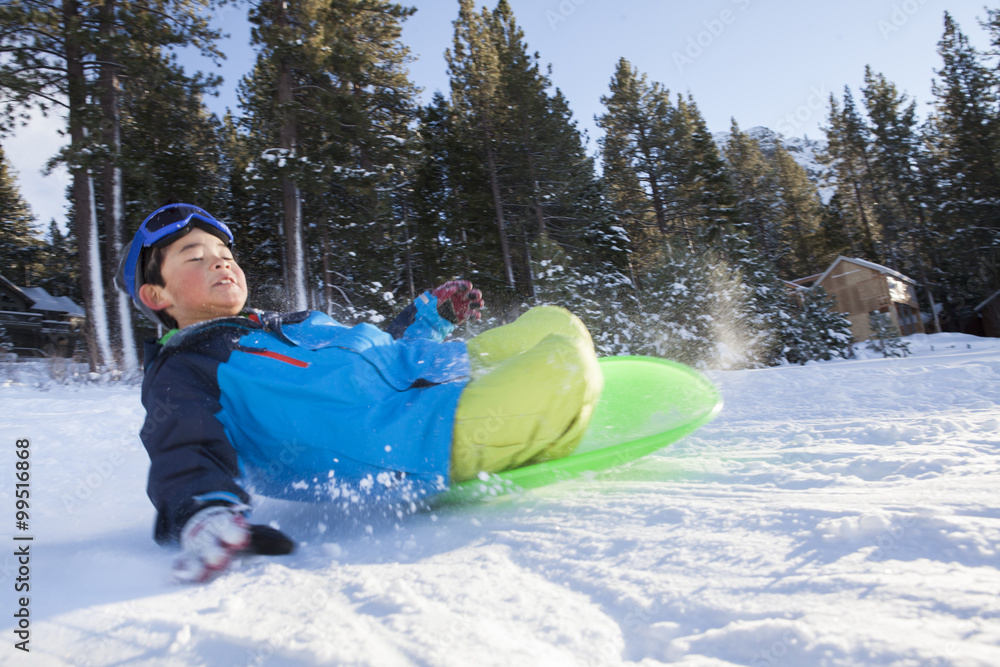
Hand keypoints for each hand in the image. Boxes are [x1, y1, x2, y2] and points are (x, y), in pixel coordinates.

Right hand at [173, 505, 295, 582]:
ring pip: (196, 556)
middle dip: (216, 552)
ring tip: (198, 576)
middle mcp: (212, 538)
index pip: (232, 529)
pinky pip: (181, 565)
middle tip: (220, 560)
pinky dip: (178, 571)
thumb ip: (270, 541)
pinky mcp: (187, 560)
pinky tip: (174, 579)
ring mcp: (197, 550)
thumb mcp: (253, 533)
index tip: (241, 539)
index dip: (236, 533)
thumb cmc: (236, 532)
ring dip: (197, 566)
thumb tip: (293, 548)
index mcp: (229, 528)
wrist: (204, 520)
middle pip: (213, 544)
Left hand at [430, 280, 483, 324]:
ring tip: (480, 303)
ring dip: (477, 303)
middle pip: (470, 294)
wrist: (430, 316)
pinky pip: (471, 315)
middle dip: (475, 294)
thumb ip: (445, 291)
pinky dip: (475, 315)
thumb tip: (454, 288)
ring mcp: (462, 306)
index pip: (461, 286)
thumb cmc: (433, 303)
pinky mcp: (463, 316)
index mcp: (453, 289)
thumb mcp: (437, 296)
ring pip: (473, 304)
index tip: (469, 287)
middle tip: (478, 295)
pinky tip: (477, 314)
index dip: (465, 285)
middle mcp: (460, 296)